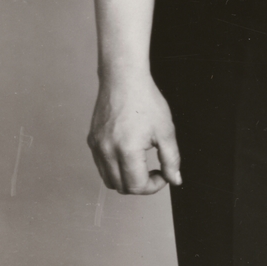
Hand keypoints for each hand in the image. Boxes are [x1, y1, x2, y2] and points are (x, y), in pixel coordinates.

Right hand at [87, 73, 181, 193]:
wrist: (124, 78)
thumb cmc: (145, 99)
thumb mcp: (166, 130)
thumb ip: (171, 159)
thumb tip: (174, 179)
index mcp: (126, 150)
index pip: (137, 187)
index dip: (154, 186)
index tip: (163, 174)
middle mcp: (107, 152)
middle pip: (122, 187)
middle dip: (140, 185)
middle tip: (154, 171)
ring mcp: (97, 147)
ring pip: (109, 180)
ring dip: (126, 179)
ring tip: (140, 164)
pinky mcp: (92, 140)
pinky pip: (101, 165)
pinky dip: (114, 168)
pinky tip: (128, 154)